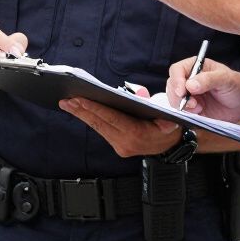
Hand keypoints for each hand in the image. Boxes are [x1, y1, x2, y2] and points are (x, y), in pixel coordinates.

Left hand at [59, 98, 179, 157]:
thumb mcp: (166, 111)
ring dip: (82, 115)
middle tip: (66, 100)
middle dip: (81, 111)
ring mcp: (121, 147)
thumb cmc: (170, 123)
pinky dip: (91, 119)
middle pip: (100, 124)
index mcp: (137, 134)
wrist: (173, 144)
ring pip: (98, 128)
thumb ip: (153, 102)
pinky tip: (80, 111)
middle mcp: (127, 143)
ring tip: (67, 103)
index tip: (79, 99)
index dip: (94, 108)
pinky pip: (102, 131)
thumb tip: (139, 93)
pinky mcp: (118, 147)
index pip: (111, 119)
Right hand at [166, 58, 239, 121]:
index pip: (177, 70)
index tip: (182, 92)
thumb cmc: (237, 85)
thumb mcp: (225, 79)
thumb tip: (190, 85)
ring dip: (183, 107)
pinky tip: (199, 113)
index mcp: (196, 67)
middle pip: (172, 86)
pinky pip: (182, 112)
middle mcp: (189, 80)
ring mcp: (190, 95)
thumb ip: (208, 79)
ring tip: (199, 108)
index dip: (176, 81)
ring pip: (174, 100)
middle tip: (193, 104)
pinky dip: (187, 114)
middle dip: (178, 97)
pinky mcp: (192, 109)